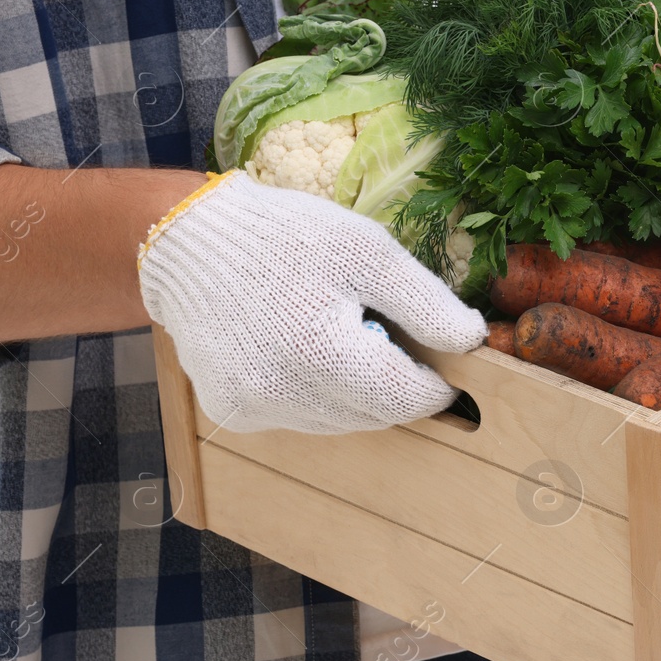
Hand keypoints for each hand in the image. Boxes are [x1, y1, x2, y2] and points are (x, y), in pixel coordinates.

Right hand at [138, 172, 486, 433]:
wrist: (187, 242)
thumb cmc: (284, 237)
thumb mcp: (366, 250)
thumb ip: (424, 301)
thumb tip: (473, 342)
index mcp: (322, 352)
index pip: (408, 400)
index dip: (436, 384)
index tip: (444, 360)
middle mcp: (283, 393)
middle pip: (377, 416)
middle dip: (394, 383)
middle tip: (384, 332)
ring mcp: (254, 409)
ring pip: (341, 423)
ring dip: (356, 392)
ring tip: (336, 333)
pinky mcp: (234, 414)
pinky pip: (301, 418)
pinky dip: (316, 393)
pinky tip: (299, 348)